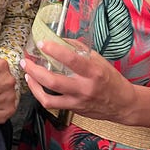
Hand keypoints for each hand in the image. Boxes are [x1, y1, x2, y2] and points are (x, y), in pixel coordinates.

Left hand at [21, 39, 135, 122]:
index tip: (42, 43)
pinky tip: (36, 86)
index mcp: (93, 71)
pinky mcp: (74, 110)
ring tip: (27, 73)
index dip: (54, 50)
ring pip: (48, 98)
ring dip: (33, 85)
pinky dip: (40, 95)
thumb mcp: (98, 60)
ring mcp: (78, 101)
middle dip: (35, 70)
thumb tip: (59, 39)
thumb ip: (79, 49)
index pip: (71, 59)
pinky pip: (52, 104)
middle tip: (26, 61)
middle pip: (53, 81)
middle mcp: (84, 88)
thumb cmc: (110, 79)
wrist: (123, 104)